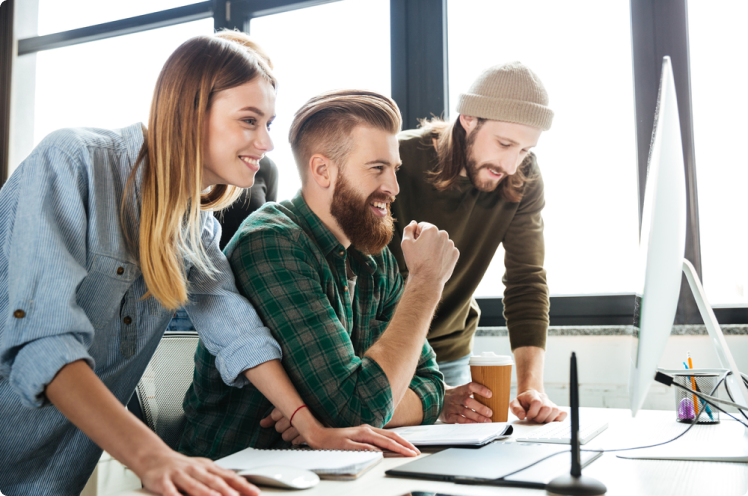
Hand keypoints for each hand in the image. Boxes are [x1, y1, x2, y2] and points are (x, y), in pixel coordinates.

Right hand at [138, 449, 259, 495]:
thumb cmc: (182, 467)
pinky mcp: (163, 481)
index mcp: (207, 468)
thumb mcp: (203, 469)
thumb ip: (220, 478)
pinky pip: (170, 490)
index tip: (255, 493)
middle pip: (213, 480)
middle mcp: (195, 470)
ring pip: (194, 485)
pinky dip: (174, 495)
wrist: (154, 457)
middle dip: (226, 490)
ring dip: (205, 492)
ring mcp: (179, 474)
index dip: (242, 485)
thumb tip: (240, 487)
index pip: (228, 477)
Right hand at [261, 407, 420, 456]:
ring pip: (381, 441)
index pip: (391, 435)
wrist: (318, 436)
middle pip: (390, 437)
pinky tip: (383, 453)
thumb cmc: (338, 440)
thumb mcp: (358, 441)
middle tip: (416, 452)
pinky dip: (375, 450)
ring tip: (406, 453)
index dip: (404, 442)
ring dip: (395, 447)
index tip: (414, 449)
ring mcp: (357, 436)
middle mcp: (365, 430)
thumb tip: (386, 451)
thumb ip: (371, 444)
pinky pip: (364, 446)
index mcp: (368, 429)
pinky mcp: (348, 443)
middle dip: (405, 445)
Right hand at [400, 221, 458, 285]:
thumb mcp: (406, 243)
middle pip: (432, 234)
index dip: (416, 235)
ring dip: (435, 247)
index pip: (422, 226)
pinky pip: (447, 250)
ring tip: (429, 259)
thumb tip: (413, 223)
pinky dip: (442, 254)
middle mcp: (443, 234)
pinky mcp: (455, 254)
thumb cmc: (415, 261)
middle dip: (427, 240)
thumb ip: (408, 229)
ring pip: (440, 242)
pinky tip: (436, 262)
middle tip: (421, 253)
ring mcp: (451, 244)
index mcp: (431, 229)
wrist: (427, 279)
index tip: (415, 245)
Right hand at [438, 382, 493, 423]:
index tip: (490, 394)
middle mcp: (456, 397)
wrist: (437, 399)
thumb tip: (491, 398)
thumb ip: (473, 393)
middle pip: (468, 401)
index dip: (480, 390)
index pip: (470, 386)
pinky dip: (468, 422)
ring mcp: (452, 406)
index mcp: (461, 389)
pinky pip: (459, 419)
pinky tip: (475, 424)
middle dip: (480, 407)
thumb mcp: (461, 391)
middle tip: (490, 412)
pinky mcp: (449, 415)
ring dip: (477, 417)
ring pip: (465, 411)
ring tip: (487, 421)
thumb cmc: (455, 396)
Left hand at [510, 389, 566, 422]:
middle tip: (534, 419)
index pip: (537, 402)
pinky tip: (550, 420)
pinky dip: (558, 419)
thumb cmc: (523, 402)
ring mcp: (551, 403)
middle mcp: (543, 398)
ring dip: (547, 419)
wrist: (530, 398)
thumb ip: (515, 409)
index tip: (528, 416)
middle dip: (540, 417)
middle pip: (547, 408)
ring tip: (540, 419)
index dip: (533, 412)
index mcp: (533, 395)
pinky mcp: (557, 409)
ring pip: (555, 411)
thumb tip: (522, 415)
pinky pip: (563, 414)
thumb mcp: (514, 404)